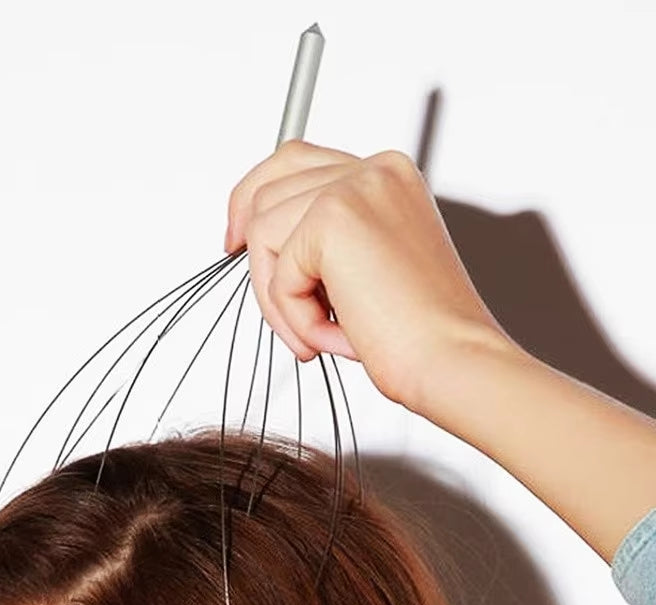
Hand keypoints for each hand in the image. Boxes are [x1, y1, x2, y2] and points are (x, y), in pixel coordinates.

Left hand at [225, 140, 510, 409]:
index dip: (254, 198)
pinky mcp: (334, 219)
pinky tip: (337, 336)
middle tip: (272, 302)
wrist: (451, 360)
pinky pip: (277, 272)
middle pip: (268, 186)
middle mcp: (374, 170)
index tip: (236, 239)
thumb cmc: (418, 330)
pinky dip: (295, 316)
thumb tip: (255, 234)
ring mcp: (355, 187)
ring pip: (262, 232)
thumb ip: (323, 235)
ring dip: (282, 298)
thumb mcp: (367, 266)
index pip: (295, 161)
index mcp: (386, 176)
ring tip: (321, 334)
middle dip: (258, 254)